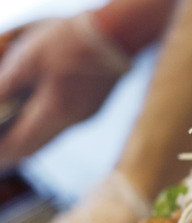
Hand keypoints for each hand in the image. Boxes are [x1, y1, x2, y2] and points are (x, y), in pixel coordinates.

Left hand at [0, 12, 129, 170]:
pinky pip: (64, 124)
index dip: (2, 154)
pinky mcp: (93, 105)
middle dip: (15, 153)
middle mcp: (72, 120)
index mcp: (55, 112)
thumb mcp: (28, 58)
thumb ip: (6, 84)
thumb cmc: (72, 41)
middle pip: (37, 146)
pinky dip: (45, 126)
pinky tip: (36, 116)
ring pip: (51, 136)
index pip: (20, 144)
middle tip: (0, 157)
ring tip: (12, 139)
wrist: (117, 33)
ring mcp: (86, 114)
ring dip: (30, 140)